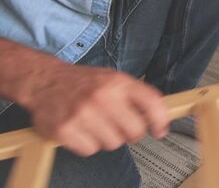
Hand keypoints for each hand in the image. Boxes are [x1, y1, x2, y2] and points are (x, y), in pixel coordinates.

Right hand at [22, 62, 168, 156]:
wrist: (46, 81)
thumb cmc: (84, 83)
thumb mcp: (115, 79)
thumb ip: (137, 96)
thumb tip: (159, 117)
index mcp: (118, 83)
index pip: (152, 102)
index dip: (160, 120)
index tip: (160, 130)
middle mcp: (102, 97)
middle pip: (135, 131)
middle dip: (131, 133)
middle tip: (121, 127)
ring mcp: (82, 114)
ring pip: (113, 144)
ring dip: (107, 138)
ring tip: (97, 124)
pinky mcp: (64, 130)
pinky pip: (90, 150)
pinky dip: (88, 144)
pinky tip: (82, 130)